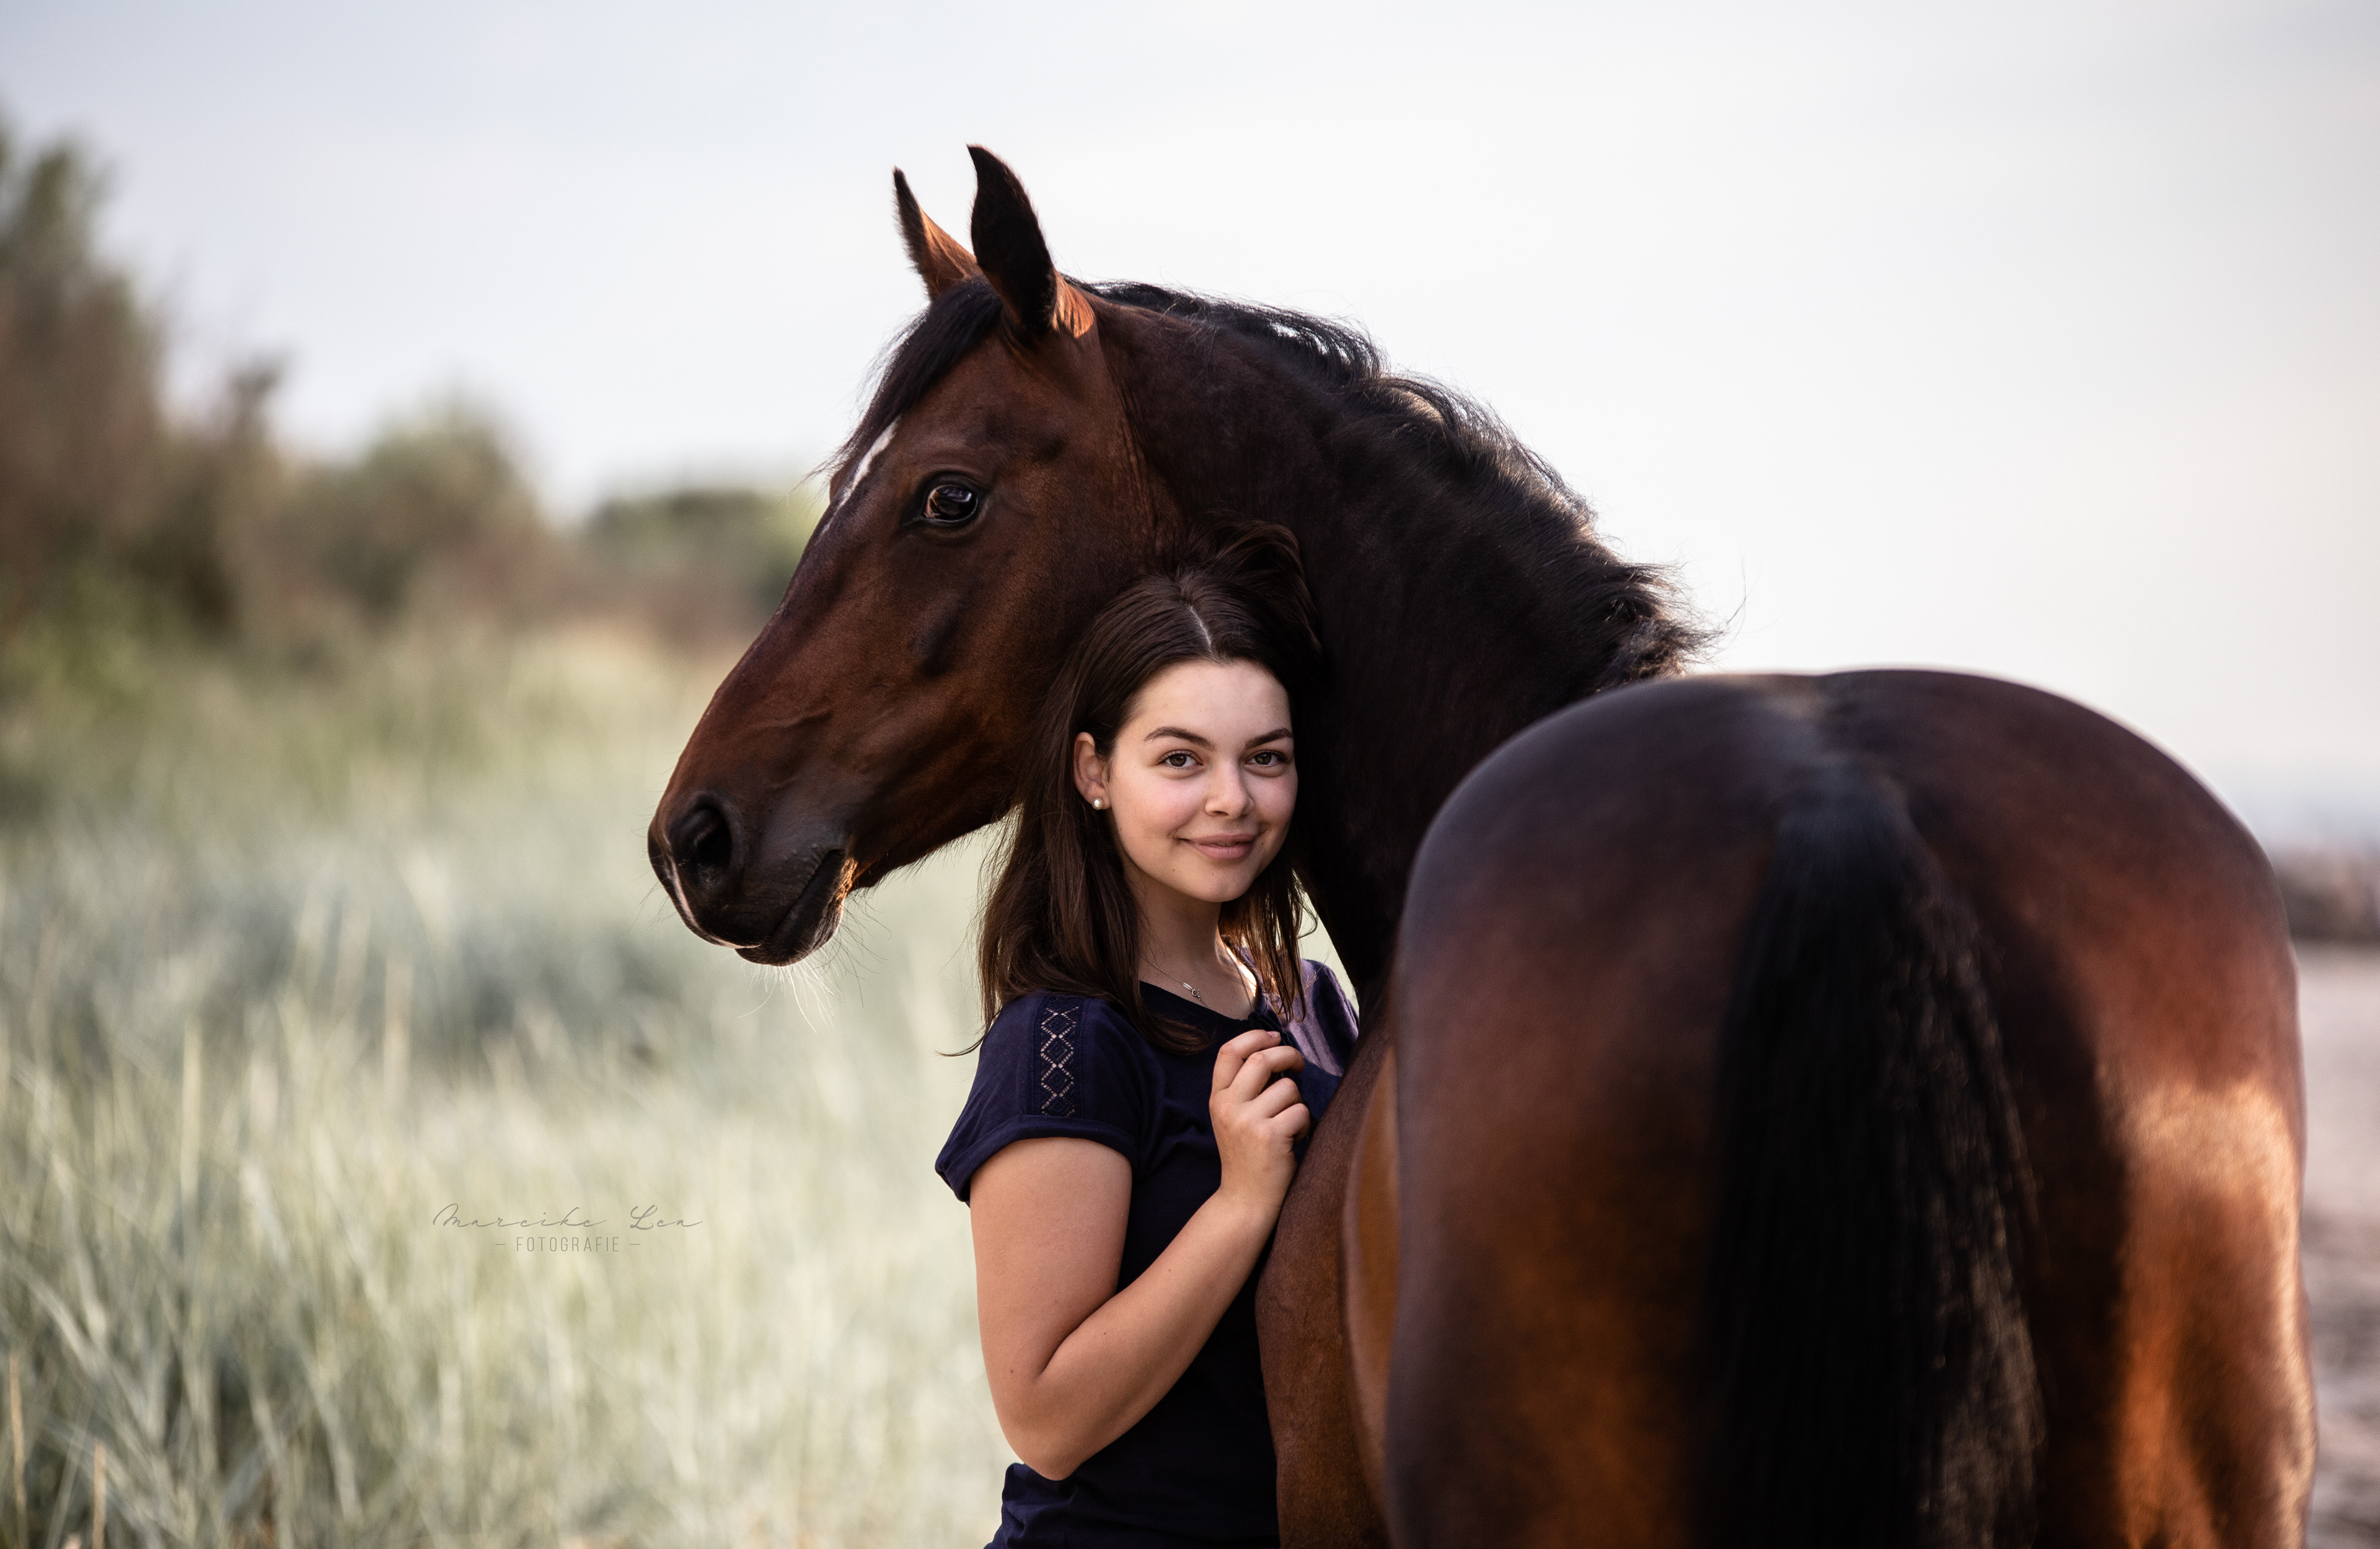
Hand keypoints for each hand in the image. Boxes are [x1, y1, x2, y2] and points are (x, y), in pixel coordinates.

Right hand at [1209, 1028, 1309, 1220]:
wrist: (1244, 1201)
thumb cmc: (1247, 1156)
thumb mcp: (1232, 1118)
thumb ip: (1244, 1089)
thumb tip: (1274, 1052)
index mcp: (1217, 1099)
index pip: (1229, 1052)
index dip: (1254, 1037)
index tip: (1274, 1037)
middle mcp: (1228, 1107)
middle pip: (1261, 1060)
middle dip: (1288, 1055)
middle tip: (1298, 1065)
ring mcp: (1248, 1122)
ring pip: (1288, 1088)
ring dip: (1298, 1102)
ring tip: (1290, 1124)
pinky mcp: (1270, 1137)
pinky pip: (1301, 1112)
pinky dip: (1305, 1124)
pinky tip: (1294, 1140)